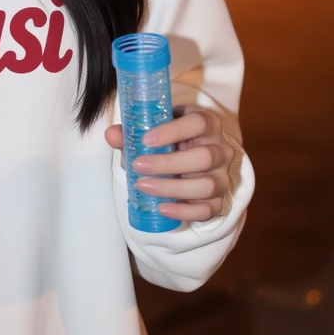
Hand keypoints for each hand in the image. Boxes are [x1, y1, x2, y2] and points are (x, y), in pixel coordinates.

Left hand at [103, 107, 235, 222]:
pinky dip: (184, 211)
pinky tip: (162, 208)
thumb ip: (133, 133)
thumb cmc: (172, 142)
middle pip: (204, 157)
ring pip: (206, 186)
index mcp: (207, 124)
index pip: (198, 122)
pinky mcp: (219, 201)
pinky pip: (207, 210)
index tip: (146, 140)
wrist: (189, 162)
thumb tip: (111, 134)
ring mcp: (222, 177)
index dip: (173, 130)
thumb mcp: (155, 132)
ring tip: (143, 186)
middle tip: (138, 165)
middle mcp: (221, 149)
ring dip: (172, 188)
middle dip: (168, 163)